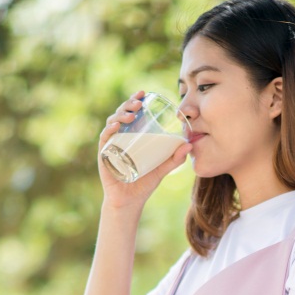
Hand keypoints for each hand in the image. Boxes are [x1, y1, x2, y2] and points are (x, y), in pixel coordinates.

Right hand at [98, 90, 191, 208]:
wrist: (130, 201)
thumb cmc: (144, 183)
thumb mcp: (162, 169)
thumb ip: (174, 159)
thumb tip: (190, 145)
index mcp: (131, 136)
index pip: (131, 113)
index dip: (134, 100)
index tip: (143, 93)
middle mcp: (119, 137)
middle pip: (121, 114)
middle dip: (128, 105)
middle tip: (138, 102)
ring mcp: (110, 145)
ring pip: (112, 123)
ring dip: (120, 115)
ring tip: (131, 115)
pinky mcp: (104, 156)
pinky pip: (104, 140)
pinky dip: (109, 131)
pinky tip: (116, 127)